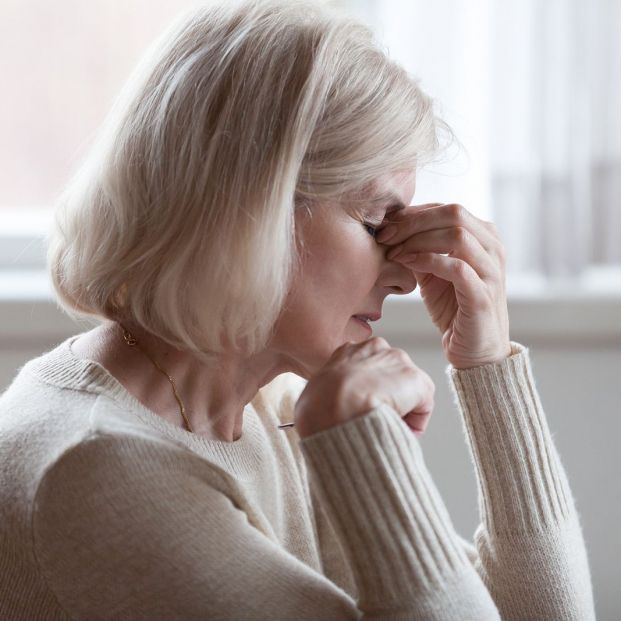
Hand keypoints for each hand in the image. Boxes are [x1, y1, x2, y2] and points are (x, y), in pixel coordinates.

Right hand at [294, 337, 434, 438]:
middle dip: (387, 399)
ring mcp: (398, 362)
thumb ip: (328, 396)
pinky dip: (415, 422)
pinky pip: (423, 407)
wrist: (334, 408)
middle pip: (390, 377)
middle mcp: (376, 348)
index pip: (366, 370)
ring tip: (385, 426)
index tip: (363, 410)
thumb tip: (328, 412)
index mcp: (347, 351)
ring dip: (401, 410)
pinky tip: (398, 429)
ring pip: (407, 391)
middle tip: (376, 420)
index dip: (366, 393)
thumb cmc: (317, 408)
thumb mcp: (314, 395)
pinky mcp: (417, 380)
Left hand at [376, 203, 511, 369]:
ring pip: (457, 235)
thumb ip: (419, 249)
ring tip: (393, 252)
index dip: (413, 213)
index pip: (446, 209)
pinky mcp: (483, 295)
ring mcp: (491, 271)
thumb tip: (391, 229)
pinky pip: (456, 267)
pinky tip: (406, 264)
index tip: (385, 226)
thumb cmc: (454, 309)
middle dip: (413, 221)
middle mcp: (493, 248)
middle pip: (454, 213)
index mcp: (483, 237)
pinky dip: (427, 261)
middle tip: (385, 235)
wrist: (474, 351)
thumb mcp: (432, 273)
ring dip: (418, 240)